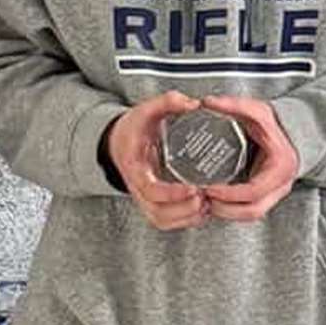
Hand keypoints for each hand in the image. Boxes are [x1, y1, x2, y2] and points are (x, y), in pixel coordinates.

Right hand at [106, 91, 209, 231]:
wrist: (118, 142)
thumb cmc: (134, 128)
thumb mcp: (146, 110)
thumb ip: (167, 103)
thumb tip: (192, 103)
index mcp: (135, 166)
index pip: (150, 189)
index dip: (172, 193)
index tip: (193, 187)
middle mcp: (137, 187)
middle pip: (157, 212)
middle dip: (184, 209)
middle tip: (205, 197)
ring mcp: (145, 198)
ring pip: (162, 220)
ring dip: (187, 217)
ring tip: (206, 204)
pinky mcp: (153, 203)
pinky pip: (166, 222)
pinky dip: (185, 221)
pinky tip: (201, 210)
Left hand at [200, 95, 298, 221]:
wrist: (293, 131)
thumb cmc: (275, 123)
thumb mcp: (257, 110)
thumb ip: (233, 104)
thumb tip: (207, 102)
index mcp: (279, 167)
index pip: (254, 192)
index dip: (230, 194)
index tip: (209, 188)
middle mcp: (280, 185)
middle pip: (252, 210)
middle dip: (225, 209)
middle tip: (202, 198)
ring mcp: (274, 192)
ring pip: (250, 214)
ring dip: (226, 212)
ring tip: (204, 202)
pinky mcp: (265, 195)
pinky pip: (249, 209)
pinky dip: (231, 209)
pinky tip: (213, 201)